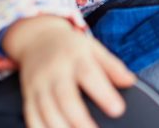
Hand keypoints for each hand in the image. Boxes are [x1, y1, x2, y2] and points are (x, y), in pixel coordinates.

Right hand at [3, 15, 135, 127]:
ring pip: (47, 111)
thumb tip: (130, 81)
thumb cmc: (69, 47)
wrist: (36, 38)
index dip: (103, 93)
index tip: (117, 110)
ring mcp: (39, 85)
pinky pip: (31, 116)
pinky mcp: (28, 96)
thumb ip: (112, 66)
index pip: (89, 75)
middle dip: (80, 119)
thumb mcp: (93, 49)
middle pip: (65, 98)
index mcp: (75, 57)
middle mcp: (55, 71)